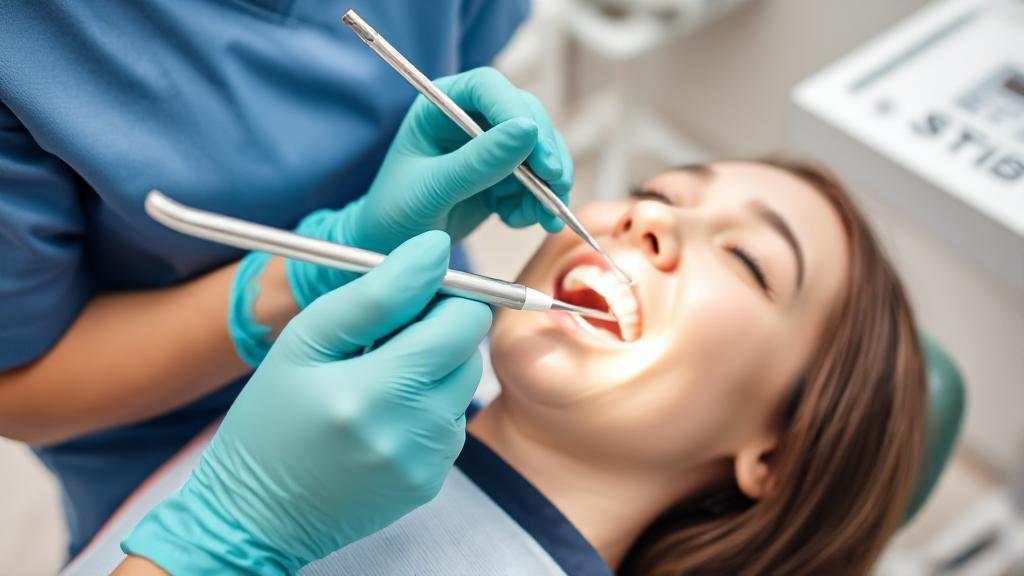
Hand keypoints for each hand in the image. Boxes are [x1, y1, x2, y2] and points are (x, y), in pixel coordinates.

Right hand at [123, 231, 491, 573]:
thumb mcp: (304, 342)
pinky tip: (381, 415)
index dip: (443, 297)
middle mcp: (410, 433)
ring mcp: (425, 464)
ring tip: (375, 380)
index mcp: (373, 392)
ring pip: (463, 385)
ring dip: (431, 370)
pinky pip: (450, 423)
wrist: (255, 514)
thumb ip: (376, 292)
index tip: (411, 297)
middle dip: (436, 332)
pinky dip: (425, 408)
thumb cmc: (270, 419)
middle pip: (469, 351)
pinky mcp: (430, 482)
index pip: (463, 322)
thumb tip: (435, 250)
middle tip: (384, 338)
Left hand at [284, 67, 572, 307]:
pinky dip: (537, 203)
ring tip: (542, 217)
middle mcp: (469, 118)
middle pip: (525, 115)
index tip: (536, 145)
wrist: (390, 248)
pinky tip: (517, 221)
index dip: (515, 110)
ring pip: (538, 150)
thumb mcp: (431, 189)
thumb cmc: (395, 213)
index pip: (487, 87)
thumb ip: (476, 162)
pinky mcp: (503, 176)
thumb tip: (527, 132)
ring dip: (548, 183)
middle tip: (556, 183)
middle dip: (545, 150)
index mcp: (440, 105)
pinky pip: (536, 181)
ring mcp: (489, 148)